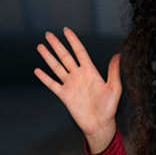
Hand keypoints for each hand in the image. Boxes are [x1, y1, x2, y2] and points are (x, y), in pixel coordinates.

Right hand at [35, 27, 122, 153]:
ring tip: (40, 47)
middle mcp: (78, 75)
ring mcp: (70, 85)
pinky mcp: (64, 95)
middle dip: (56, 45)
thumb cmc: (109, 107)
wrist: (100, 124)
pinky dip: (44, 78)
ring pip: (56, 67)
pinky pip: (52, 84)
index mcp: (90, 71)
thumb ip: (113, 71)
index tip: (66, 30)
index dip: (73, 40)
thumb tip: (118, 55)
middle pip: (65, 56)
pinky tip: (37, 70)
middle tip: (48, 34)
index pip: (79, 52)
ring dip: (48, 57)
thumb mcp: (114, 88)